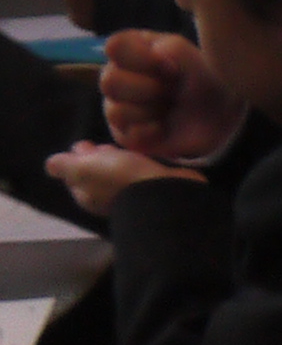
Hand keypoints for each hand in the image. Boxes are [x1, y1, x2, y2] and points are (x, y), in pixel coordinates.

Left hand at [43, 144, 184, 214]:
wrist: (166, 191)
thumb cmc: (120, 176)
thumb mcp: (81, 168)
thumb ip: (62, 165)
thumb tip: (51, 166)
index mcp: (85, 195)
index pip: (75, 173)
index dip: (77, 157)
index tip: (87, 145)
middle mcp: (104, 199)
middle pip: (95, 174)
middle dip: (97, 158)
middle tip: (105, 147)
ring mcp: (128, 196)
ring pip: (116, 173)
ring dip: (117, 160)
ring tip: (123, 150)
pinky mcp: (150, 191)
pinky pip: (136, 175)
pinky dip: (135, 165)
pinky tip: (140, 158)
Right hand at [99, 30, 240, 163]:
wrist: (221, 117)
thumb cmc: (203, 80)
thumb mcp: (192, 56)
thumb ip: (170, 47)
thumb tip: (152, 56)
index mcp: (130, 49)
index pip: (115, 47)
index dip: (144, 59)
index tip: (171, 68)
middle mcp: (117, 75)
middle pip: (109, 82)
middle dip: (148, 89)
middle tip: (170, 91)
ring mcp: (117, 104)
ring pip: (116, 111)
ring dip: (151, 111)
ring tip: (168, 108)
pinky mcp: (125, 133)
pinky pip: (127, 135)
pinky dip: (152, 132)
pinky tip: (164, 127)